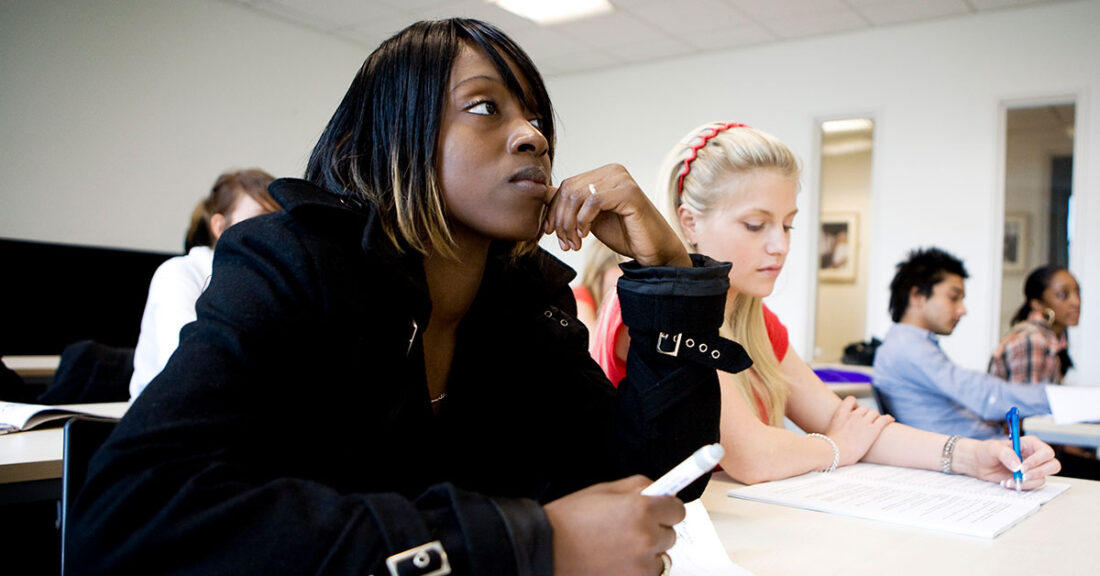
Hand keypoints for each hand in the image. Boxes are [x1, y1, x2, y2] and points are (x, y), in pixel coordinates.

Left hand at [543, 164, 690, 267]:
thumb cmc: (624, 234)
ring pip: (578, 196)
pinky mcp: (629, 193)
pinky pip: (593, 202)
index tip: (550, 232)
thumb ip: (571, 205)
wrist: (653, 250)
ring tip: (574, 243)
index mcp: (604, 174)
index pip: (567, 185)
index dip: (553, 210)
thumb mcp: (589, 218)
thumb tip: (543, 192)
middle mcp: (613, 171)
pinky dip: (583, 221)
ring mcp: (622, 180)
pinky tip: (585, 235)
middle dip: (560, 219)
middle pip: (569, 190)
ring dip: (570, 224)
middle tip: (565, 243)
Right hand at [543, 476, 682, 575]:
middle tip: (628, 529)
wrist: (546, 549)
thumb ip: (637, 487)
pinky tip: (615, 560)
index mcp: (642, 509)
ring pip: (661, 557)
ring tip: (618, 548)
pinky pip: (648, 574)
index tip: (659, 510)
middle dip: (655, 530)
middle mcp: (647, 538)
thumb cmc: (570, 518)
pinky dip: (637, 569)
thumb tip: (660, 489)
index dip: (666, 508)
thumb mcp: (604, 490)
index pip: (678, 510)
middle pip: (670, 535)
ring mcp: (641, 565)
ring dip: (648, 553)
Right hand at [824, 395, 892, 465]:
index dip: (855, 404)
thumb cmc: (829, 448)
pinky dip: (888, 418)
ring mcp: (863, 422)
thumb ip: (834, 429)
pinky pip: (883, 420)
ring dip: (876, 417)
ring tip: (878, 422)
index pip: (851, 400)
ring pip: (874, 413)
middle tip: (868, 421)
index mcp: (841, 414)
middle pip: (864, 408)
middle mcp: (853, 415)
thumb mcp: (828, 433)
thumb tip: (830, 436)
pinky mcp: (873, 430)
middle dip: (866, 414)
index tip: (856, 409)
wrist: (835, 452)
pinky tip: (891, 419)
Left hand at [961, 436, 1060, 489]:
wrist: (979, 463)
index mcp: (1030, 444)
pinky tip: (1007, 483)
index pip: (1046, 452)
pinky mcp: (1027, 480)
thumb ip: (1005, 453)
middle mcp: (1035, 456)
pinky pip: (1032, 486)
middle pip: (1053, 466)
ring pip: (1043, 478)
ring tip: (1010, 480)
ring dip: (1027, 482)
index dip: (1037, 461)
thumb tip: (1017, 465)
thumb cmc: (986, 451)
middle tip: (1022, 476)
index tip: (1022, 467)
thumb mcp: (993, 448)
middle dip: (1039, 473)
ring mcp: (1033, 469)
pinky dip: (1021, 487)